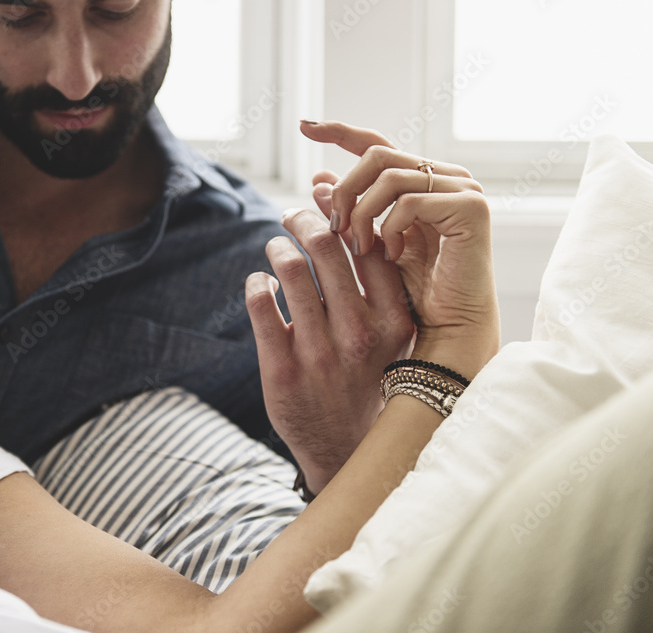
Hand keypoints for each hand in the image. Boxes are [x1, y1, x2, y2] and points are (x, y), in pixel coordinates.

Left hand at [245, 190, 414, 494]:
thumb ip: (383, 290)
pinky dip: (257, 282)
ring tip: (276, 246)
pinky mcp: (282, 370)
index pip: (371, 246)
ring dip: (278, 247)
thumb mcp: (395, 340)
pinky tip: (262, 284)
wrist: (348, 451)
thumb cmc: (372, 382)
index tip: (329, 201)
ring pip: (290, 269)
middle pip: (326, 247)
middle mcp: (359, 334)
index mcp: (394, 322)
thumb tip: (363, 224)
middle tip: (292, 215)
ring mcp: (319, 353)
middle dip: (303, 220)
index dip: (346, 213)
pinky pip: (261, 303)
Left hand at [302, 121, 499, 378]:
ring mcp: (462, 188)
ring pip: (389, 175)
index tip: (304, 127)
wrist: (448, 327)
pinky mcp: (471, 207)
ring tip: (357, 247)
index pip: (375, 144)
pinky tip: (389, 255)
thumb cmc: (411, 292)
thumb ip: (351, 210)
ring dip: (363, 213)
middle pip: (376, 155)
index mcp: (421, 181)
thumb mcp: (370, 245)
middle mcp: (445, 177)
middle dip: (345, 190)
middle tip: (333, 228)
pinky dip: (389, 228)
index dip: (339, 132)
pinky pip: (410, 200)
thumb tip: (318, 178)